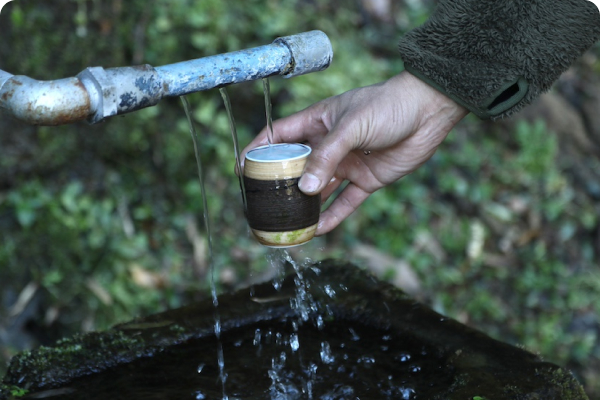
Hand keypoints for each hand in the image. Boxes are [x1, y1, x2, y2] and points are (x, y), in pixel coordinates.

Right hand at [241, 71, 467, 234]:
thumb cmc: (388, 106)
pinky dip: (333, 217)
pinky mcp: (366, 180)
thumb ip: (327, 155)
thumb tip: (305, 188)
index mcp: (318, 122)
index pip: (279, 136)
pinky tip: (318, 231)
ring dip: (305, 207)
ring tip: (287, 225)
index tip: (242, 169)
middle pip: (296, 167)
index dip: (259, 150)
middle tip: (262, 206)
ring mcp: (346, 164)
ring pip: (319, 190)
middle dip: (280, 186)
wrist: (429, 112)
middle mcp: (328, 146)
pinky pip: (345, 202)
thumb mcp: (352, 126)